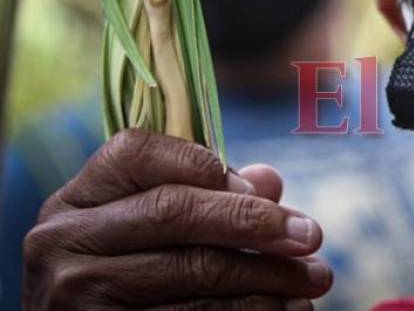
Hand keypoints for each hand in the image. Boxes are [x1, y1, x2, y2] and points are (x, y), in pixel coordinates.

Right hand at [23, 128, 331, 309]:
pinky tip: (287, 308)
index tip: (263, 190)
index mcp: (75, 199)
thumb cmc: (128, 275)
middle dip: (255, 221)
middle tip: (312, 234)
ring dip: (268, 276)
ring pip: (193, 272)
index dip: (206, 165)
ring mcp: (76, 294)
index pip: (137, 152)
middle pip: (174, 211)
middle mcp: (64, 242)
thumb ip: (206, 197)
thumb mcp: (148, 229)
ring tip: (314, 278)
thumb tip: (269, 181)